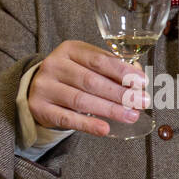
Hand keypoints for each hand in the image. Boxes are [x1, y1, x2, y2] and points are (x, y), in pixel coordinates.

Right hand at [27, 40, 149, 136]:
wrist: (37, 90)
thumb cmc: (70, 77)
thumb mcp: (85, 65)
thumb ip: (109, 69)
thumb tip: (137, 79)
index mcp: (69, 49)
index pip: (99, 60)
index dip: (122, 71)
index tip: (142, 82)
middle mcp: (54, 65)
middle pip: (92, 81)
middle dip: (120, 93)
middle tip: (141, 102)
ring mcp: (45, 87)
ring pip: (81, 100)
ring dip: (110, 109)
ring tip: (130, 116)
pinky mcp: (40, 108)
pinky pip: (68, 118)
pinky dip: (88, 124)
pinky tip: (105, 129)